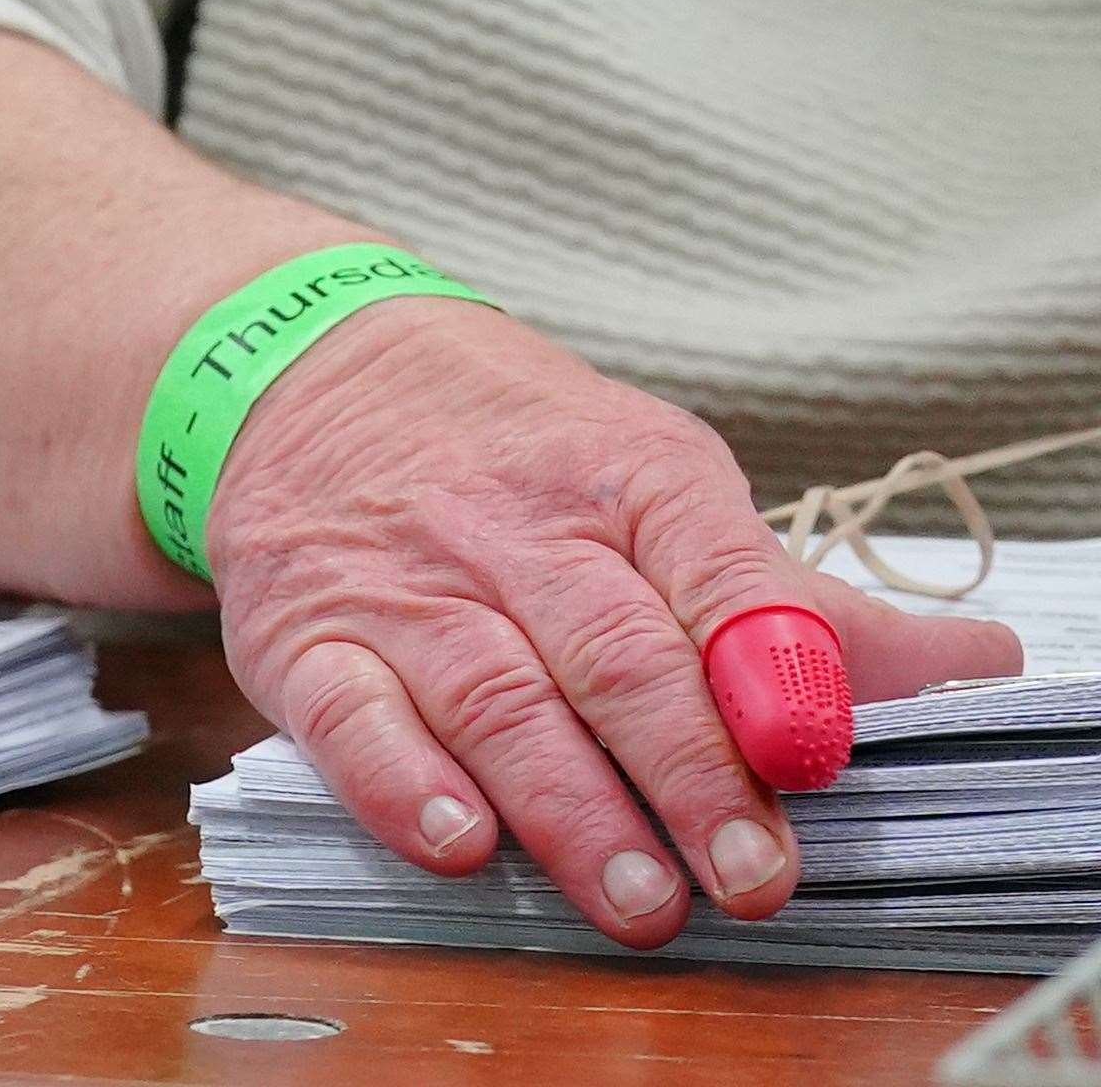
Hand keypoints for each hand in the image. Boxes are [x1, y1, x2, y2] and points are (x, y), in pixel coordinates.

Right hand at [209, 297, 1021, 947]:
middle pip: (614, 656)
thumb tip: (961, 664)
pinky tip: (459, 840)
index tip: (818, 756)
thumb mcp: (652, 475)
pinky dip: (404, 782)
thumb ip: (781, 591)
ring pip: (498, 697)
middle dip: (690, 773)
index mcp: (622, 479)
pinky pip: (350, 715)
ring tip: (639, 896)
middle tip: (750, 875)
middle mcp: (512, 532)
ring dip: (570, 806)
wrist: (309, 371)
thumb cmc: (508, 442)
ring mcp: (406, 588)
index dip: (773, 672)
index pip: (715, 574)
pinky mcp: (306, 638)